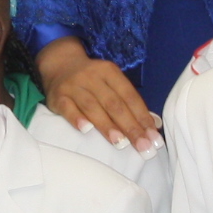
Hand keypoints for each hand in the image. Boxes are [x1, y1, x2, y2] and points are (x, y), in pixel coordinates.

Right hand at [37, 38, 158, 151]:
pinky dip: (77, 119)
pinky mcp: (58, 96)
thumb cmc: (92, 81)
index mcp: (109, 72)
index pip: (129, 96)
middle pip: (114, 104)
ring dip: (107, 126)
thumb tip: (154, 125)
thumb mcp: (112, 84)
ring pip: (92, 107)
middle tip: (142, 146)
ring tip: (120, 143)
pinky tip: (86, 130)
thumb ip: (131, 103)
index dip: (142, 117)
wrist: (60, 65)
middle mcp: (92, 77)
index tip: (153, 137)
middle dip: (130, 126)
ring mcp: (73, 86)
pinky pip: (67, 108)